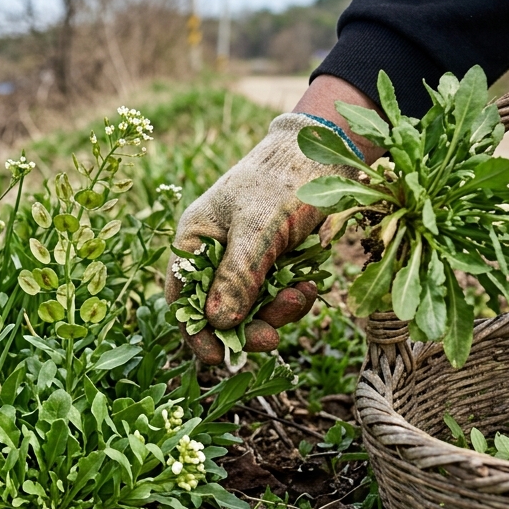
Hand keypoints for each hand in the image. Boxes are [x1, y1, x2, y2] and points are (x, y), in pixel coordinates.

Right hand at [167, 113, 352, 364]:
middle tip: (272, 337)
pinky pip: (279, 296)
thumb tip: (218, 323)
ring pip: (254, 308)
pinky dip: (294, 298)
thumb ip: (238, 276)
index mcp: (195, 240)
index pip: (184, 299)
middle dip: (248, 326)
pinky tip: (311, 285)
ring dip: (277, 312)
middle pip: (221, 311)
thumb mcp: (258, 228)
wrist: (324, 151)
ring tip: (303, 295)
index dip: (196, 332)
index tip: (217, 357)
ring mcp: (247, 260)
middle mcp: (216, 255)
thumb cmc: (280, 181)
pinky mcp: (275, 263)